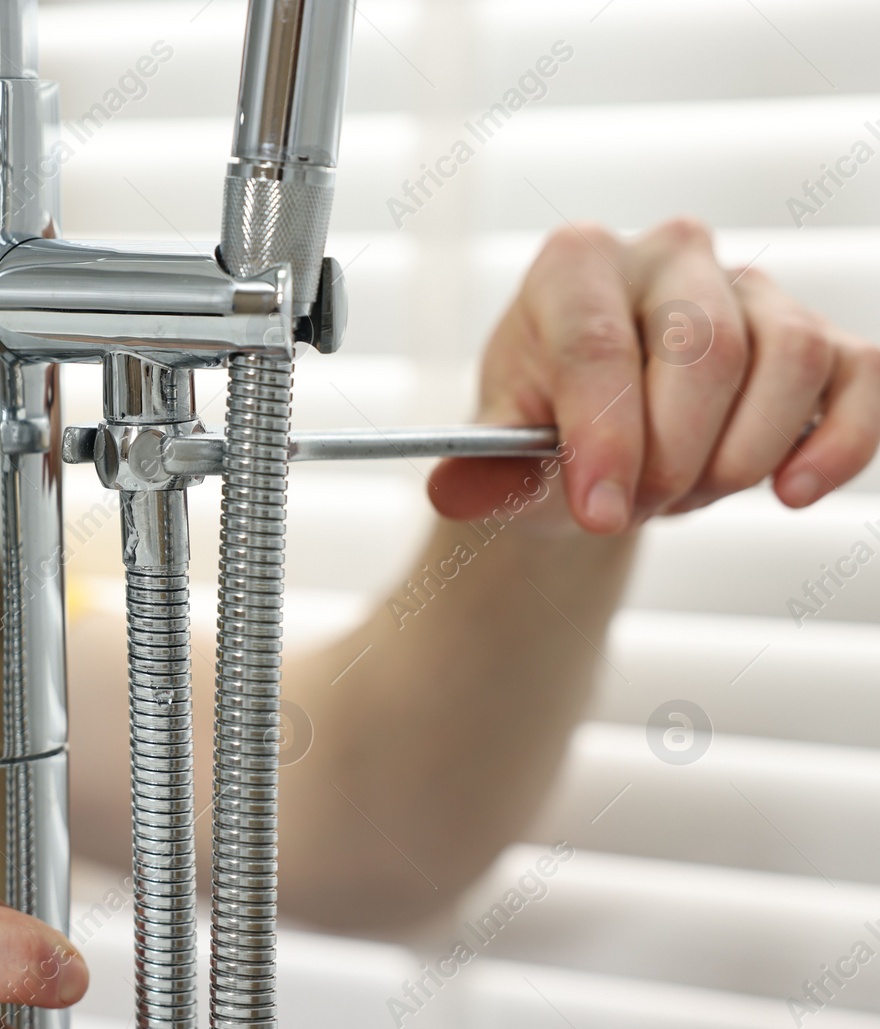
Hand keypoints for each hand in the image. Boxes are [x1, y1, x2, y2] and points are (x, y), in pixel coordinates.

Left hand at [426, 217, 879, 534]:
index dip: (605, 437)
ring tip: (689, 496)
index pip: (598, 343)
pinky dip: (840, 441)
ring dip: (742, 454)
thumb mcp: (499, 455)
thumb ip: (480, 472)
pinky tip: (794, 493)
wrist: (596, 449)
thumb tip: (451, 491)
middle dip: (673, 454)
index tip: (601, 514)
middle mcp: (668, 253)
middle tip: (639, 510)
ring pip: (788, 355)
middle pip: (702, 348)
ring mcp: (751, 287)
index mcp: (574, 264)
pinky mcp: (820, 335)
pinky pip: (858, 374)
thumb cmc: (542, 436)